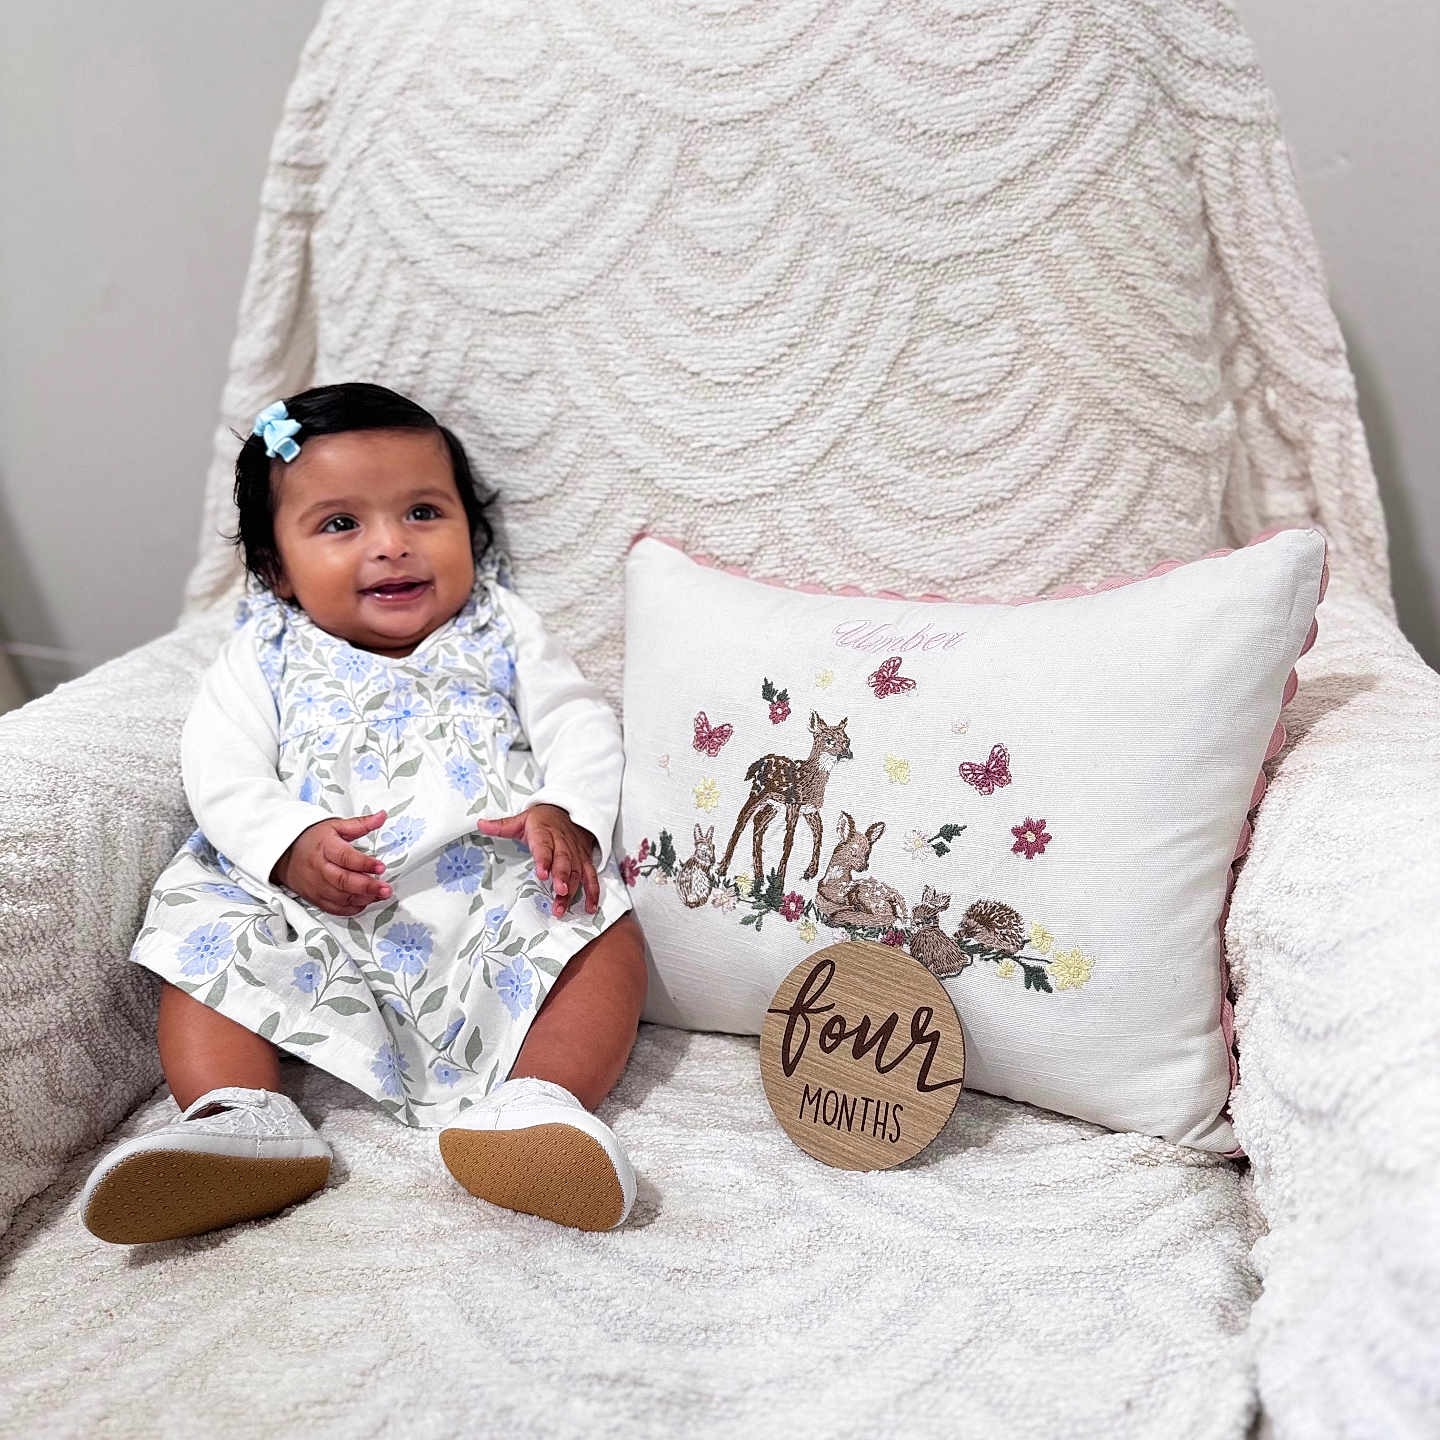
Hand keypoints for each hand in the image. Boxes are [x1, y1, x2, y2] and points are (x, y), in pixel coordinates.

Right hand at [270, 809, 392, 915]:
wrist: (285, 854)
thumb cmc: (312, 839)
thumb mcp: (335, 826)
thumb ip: (361, 824)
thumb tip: (381, 817)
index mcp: (325, 847)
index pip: (345, 857)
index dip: (364, 864)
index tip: (381, 867)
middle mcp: (319, 868)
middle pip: (343, 881)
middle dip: (367, 887)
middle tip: (385, 888)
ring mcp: (316, 885)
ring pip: (340, 897)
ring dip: (362, 898)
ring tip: (380, 895)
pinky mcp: (315, 898)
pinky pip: (334, 908)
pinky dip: (351, 908)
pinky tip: (364, 902)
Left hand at [476, 803, 598, 917]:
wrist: (569, 810)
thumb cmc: (543, 820)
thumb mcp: (522, 819)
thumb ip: (502, 825)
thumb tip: (480, 824)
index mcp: (544, 832)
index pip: (544, 846)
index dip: (544, 859)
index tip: (542, 873)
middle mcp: (562, 843)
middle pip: (564, 861)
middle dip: (562, 877)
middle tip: (559, 892)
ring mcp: (575, 853)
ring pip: (576, 872)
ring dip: (572, 890)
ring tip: (562, 906)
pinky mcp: (584, 860)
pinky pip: (591, 876)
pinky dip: (592, 892)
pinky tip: (589, 907)